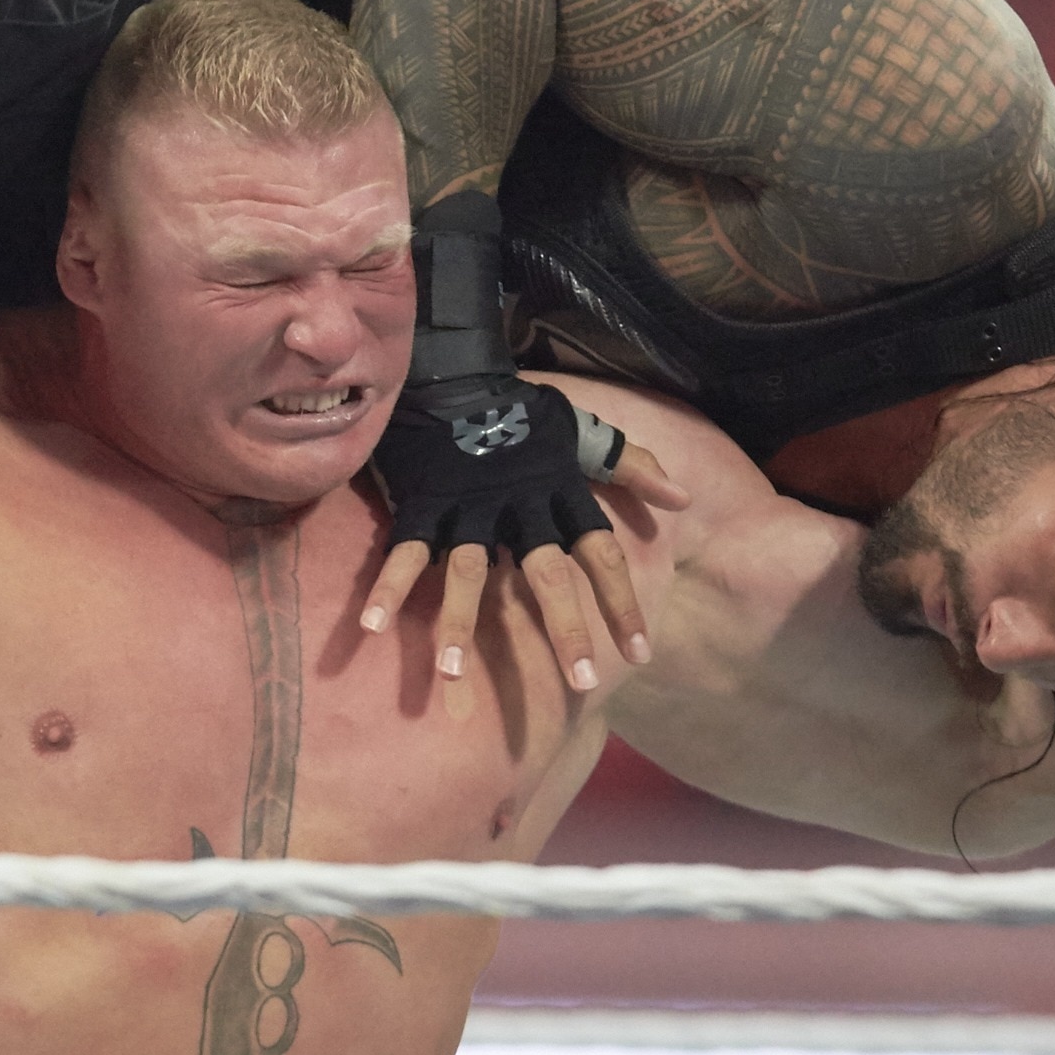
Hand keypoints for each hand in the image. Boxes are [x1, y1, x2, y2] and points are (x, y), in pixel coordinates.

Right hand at [360, 439, 689, 699]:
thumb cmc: (521, 409)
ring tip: (453, 675)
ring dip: (457, 623)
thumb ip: (631, 466)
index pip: (602, 553)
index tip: (641, 653)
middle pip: (547, 573)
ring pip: (466, 573)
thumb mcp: (582, 430)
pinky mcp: (421, 504)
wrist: (453, 370)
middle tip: (583, 684)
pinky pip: (404, 551)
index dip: (621, 602)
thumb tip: (683, 500)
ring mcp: (466, 508)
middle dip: (566, 628)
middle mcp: (518, 507)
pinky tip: (372, 627)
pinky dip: (387, 587)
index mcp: (558, 493)